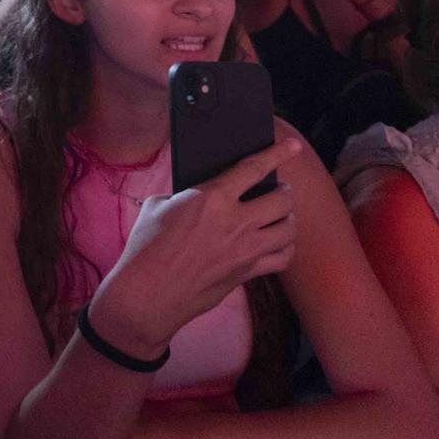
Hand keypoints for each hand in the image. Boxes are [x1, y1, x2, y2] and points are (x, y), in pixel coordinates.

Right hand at [88, 138, 301, 357]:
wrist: (148, 293)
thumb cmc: (146, 246)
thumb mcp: (159, 206)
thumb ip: (188, 196)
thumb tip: (203, 195)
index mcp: (211, 197)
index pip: (254, 168)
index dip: (277, 153)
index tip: (293, 145)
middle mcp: (235, 221)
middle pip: (282, 199)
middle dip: (284, 191)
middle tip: (278, 189)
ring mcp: (244, 250)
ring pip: (288, 228)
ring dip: (287, 217)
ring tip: (280, 215)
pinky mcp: (247, 273)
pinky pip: (282, 257)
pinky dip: (284, 247)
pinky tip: (276, 243)